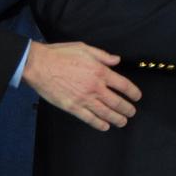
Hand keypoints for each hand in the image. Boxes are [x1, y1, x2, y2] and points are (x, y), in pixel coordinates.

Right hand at [21, 41, 141, 130]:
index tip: (137, 97)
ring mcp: (84, 98)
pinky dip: (99, 124)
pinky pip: (89, 118)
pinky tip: (105, 126)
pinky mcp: (72, 107)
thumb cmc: (60, 54)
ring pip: (105, 113)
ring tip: (123, 122)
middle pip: (117, 102)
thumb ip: (103, 55)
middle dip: (127, 109)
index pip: (123, 85)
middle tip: (132, 112)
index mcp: (99, 71)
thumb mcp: (84, 48)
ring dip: (117, 119)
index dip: (133, 92)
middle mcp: (95, 87)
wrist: (39, 65)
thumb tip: (117, 60)